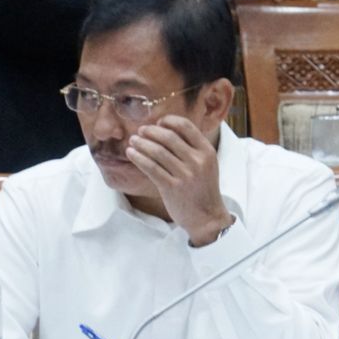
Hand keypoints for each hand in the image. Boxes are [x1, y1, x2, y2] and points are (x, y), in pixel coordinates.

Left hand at [125, 114, 232, 244]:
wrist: (207, 217)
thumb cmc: (202, 189)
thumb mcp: (206, 164)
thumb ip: (192, 148)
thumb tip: (166, 130)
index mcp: (207, 151)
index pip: (185, 126)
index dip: (168, 121)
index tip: (158, 123)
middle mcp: (197, 161)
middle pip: (168, 137)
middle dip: (150, 131)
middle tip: (140, 131)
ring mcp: (185, 175)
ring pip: (157, 152)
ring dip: (141, 143)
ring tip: (133, 141)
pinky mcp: (172, 188)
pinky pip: (151, 168)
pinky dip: (138, 158)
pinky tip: (131, 154)